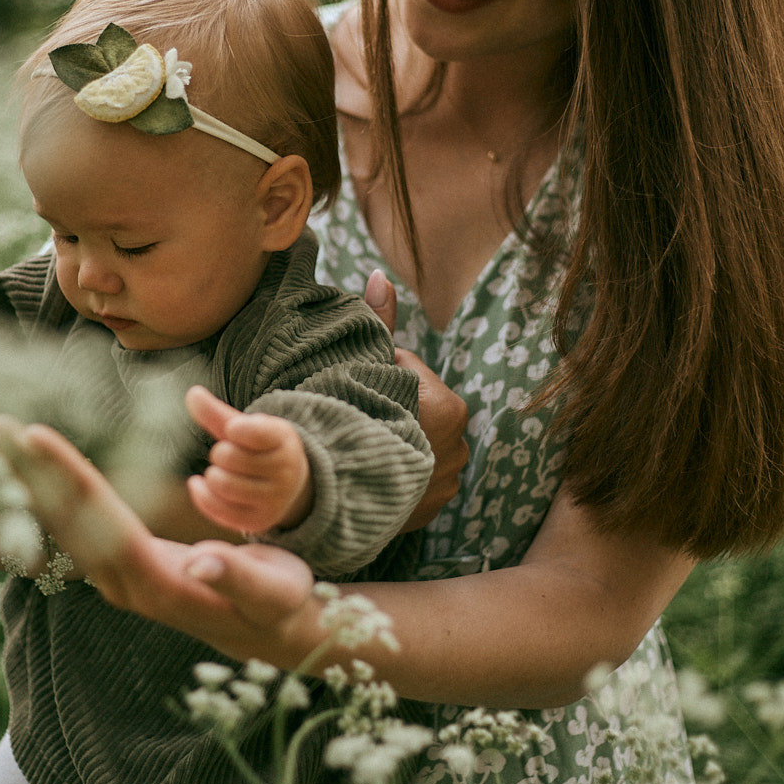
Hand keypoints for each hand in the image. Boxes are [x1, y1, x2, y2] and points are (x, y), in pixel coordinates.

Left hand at [0, 416, 318, 662]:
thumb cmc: (279, 603)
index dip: (69, 475)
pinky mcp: (115, 572)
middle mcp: (124, 585)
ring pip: (58, 528)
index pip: (102, 519)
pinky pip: (68, 533)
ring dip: (25, 486)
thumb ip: (237, 576)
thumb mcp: (272, 591)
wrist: (269, 633)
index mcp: (157, 584)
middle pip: (66, 522)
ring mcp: (115, 581)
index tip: (35, 436)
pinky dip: (39, 501)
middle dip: (28, 474)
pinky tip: (17, 478)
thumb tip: (201, 560)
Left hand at [184, 385, 312, 533]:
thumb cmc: (261, 449)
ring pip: (222, 484)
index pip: (253, 432)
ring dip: (213, 475)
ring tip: (221, 471)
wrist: (290, 486)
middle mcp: (285, 472)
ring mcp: (274, 499)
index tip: (234, 430)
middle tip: (228, 455)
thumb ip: (218, 413)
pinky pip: (218, 510)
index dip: (236, 429)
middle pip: (228, 457)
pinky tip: (198, 484)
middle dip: (220, 453)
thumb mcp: (246, 427)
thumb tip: (192, 393)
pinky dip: (202, 495)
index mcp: (284, 440)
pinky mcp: (258, 521)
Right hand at [364, 269, 469, 530]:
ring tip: (361, 441)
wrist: (324, 498)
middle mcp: (458, 445)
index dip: (375, 375)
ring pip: (418, 440)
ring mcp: (448, 479)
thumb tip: (381, 277)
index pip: (408, 374)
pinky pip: (418, 474)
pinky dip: (400, 470)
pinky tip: (373, 467)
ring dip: (396, 438)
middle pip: (416, 408)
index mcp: (447, 407)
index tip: (352, 387)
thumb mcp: (360, 369)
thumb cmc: (346, 424)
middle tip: (355, 413)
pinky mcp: (435, 506)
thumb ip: (379, 323)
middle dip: (390, 406)